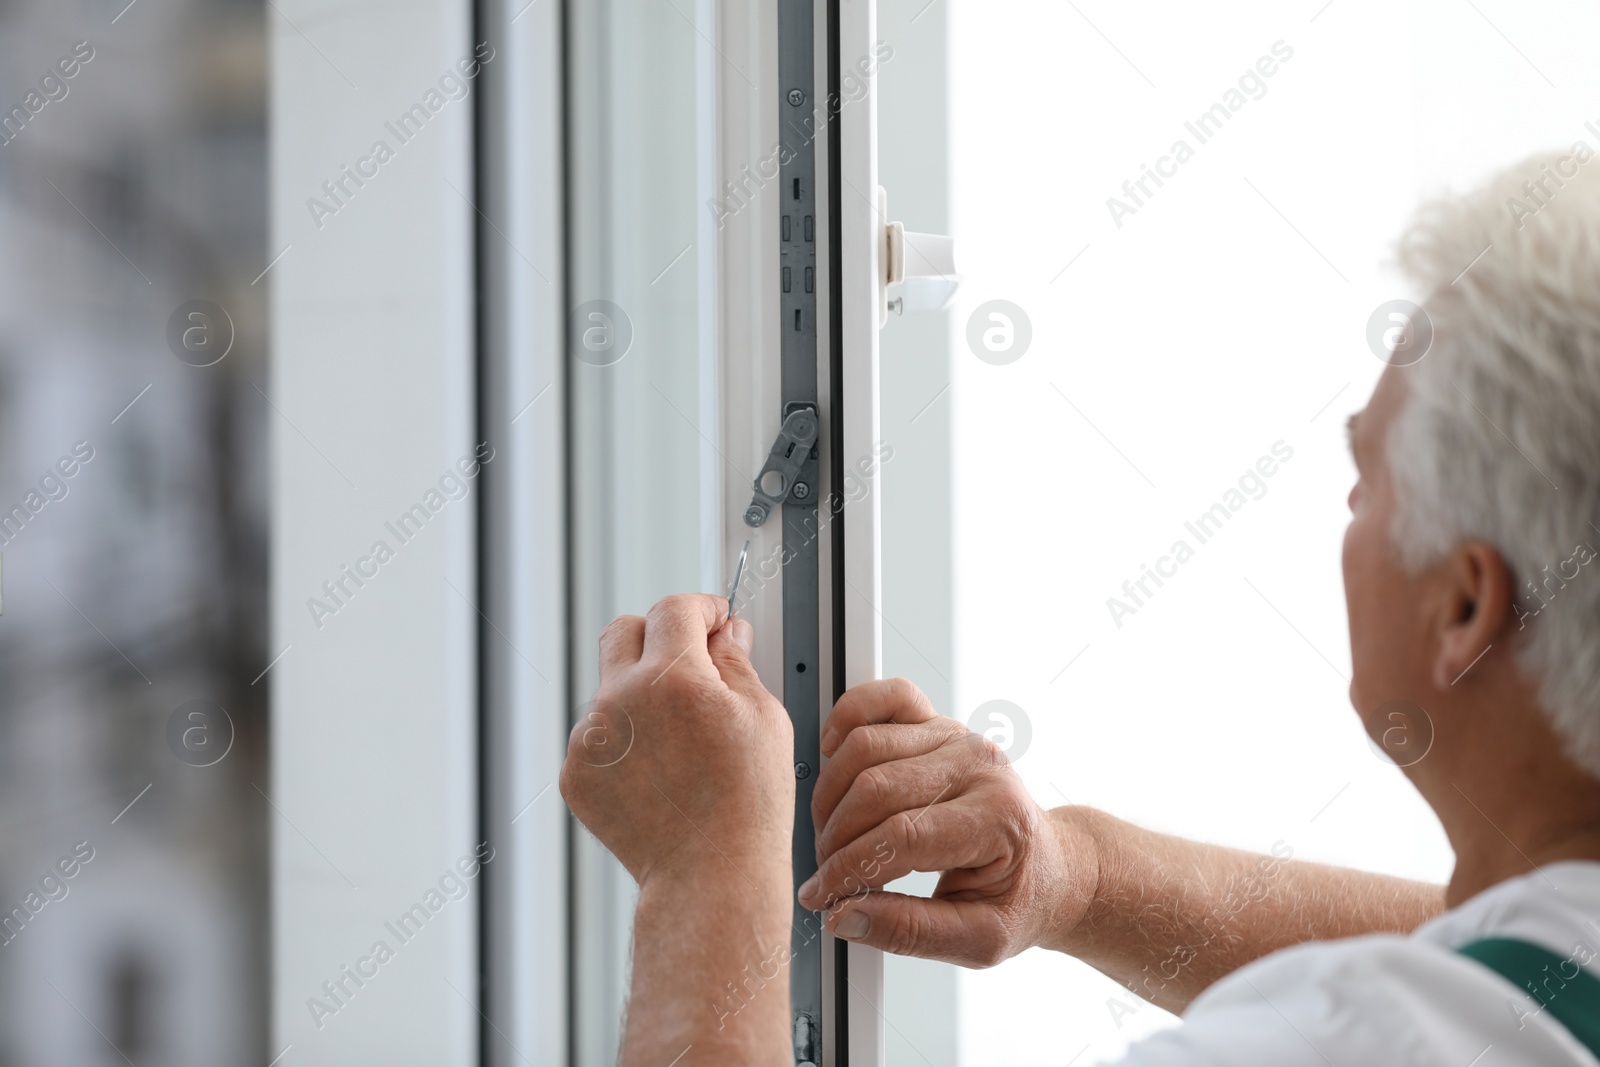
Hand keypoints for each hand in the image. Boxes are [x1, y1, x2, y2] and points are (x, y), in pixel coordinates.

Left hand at [560, 594, 794, 887]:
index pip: (674, 610)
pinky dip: (624, 741)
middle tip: (690, 663)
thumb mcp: (762, 719)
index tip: (712, 620)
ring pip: (610, 687)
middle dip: (659, 636)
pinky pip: (598, 736)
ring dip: (640, 695)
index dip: (700, 609)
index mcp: (672, 679)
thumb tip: (725, 633)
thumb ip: (736, 663)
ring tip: (681, 743)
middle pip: (625, 632)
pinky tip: (659, 772)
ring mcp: (591, 739)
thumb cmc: (746, 806)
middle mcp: (620, 701)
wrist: (710, 876)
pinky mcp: (575, 773)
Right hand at [797, 678, 1097, 967]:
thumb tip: (846, 916)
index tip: (822, 897)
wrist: (1050, 866)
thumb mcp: (979, 940)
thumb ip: (912, 932)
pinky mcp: (938, 724)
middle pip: (875, 790)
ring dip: (831, 796)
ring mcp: (956, 738)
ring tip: (833, 837)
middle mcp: (977, 766)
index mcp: (997, 818)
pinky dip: (849, 717)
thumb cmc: (1018, 899)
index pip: (901, 837)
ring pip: (865, 746)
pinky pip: (886, 699)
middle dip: (836, 840)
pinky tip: (834, 756)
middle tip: (828, 875)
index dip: (848, 870)